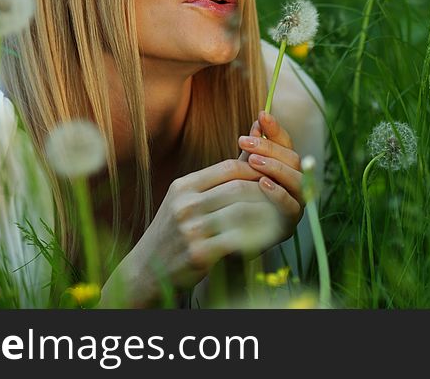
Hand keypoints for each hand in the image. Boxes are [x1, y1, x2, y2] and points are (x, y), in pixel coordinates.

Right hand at [110, 157, 286, 305]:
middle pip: (238, 188)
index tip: (272, 179)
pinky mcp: (198, 253)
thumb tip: (248, 157)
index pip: (229, 168)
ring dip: (267, 214)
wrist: (145, 271)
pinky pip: (239, 239)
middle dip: (266, 192)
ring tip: (281, 216)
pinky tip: (269, 238)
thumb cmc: (172, 234)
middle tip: (284, 198)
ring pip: (242, 212)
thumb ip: (214, 183)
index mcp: (184, 187)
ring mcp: (191, 228)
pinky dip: (258, 236)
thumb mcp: (185, 202)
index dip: (256, 171)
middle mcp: (186, 204)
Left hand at [237, 110, 304, 244]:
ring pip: (297, 180)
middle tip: (244, 141)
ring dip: (275, 167)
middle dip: (270, 148)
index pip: (286, 144)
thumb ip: (251, 150)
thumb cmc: (232, 199)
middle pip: (294, 159)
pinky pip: (291, 206)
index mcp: (285, 169)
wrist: (223, 238)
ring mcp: (296, 205)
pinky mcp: (290, 225)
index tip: (261, 114)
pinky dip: (278, 193)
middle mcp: (296, 185)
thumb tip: (258, 119)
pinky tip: (261, 183)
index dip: (276, 129)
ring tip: (252, 161)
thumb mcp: (240, 171)